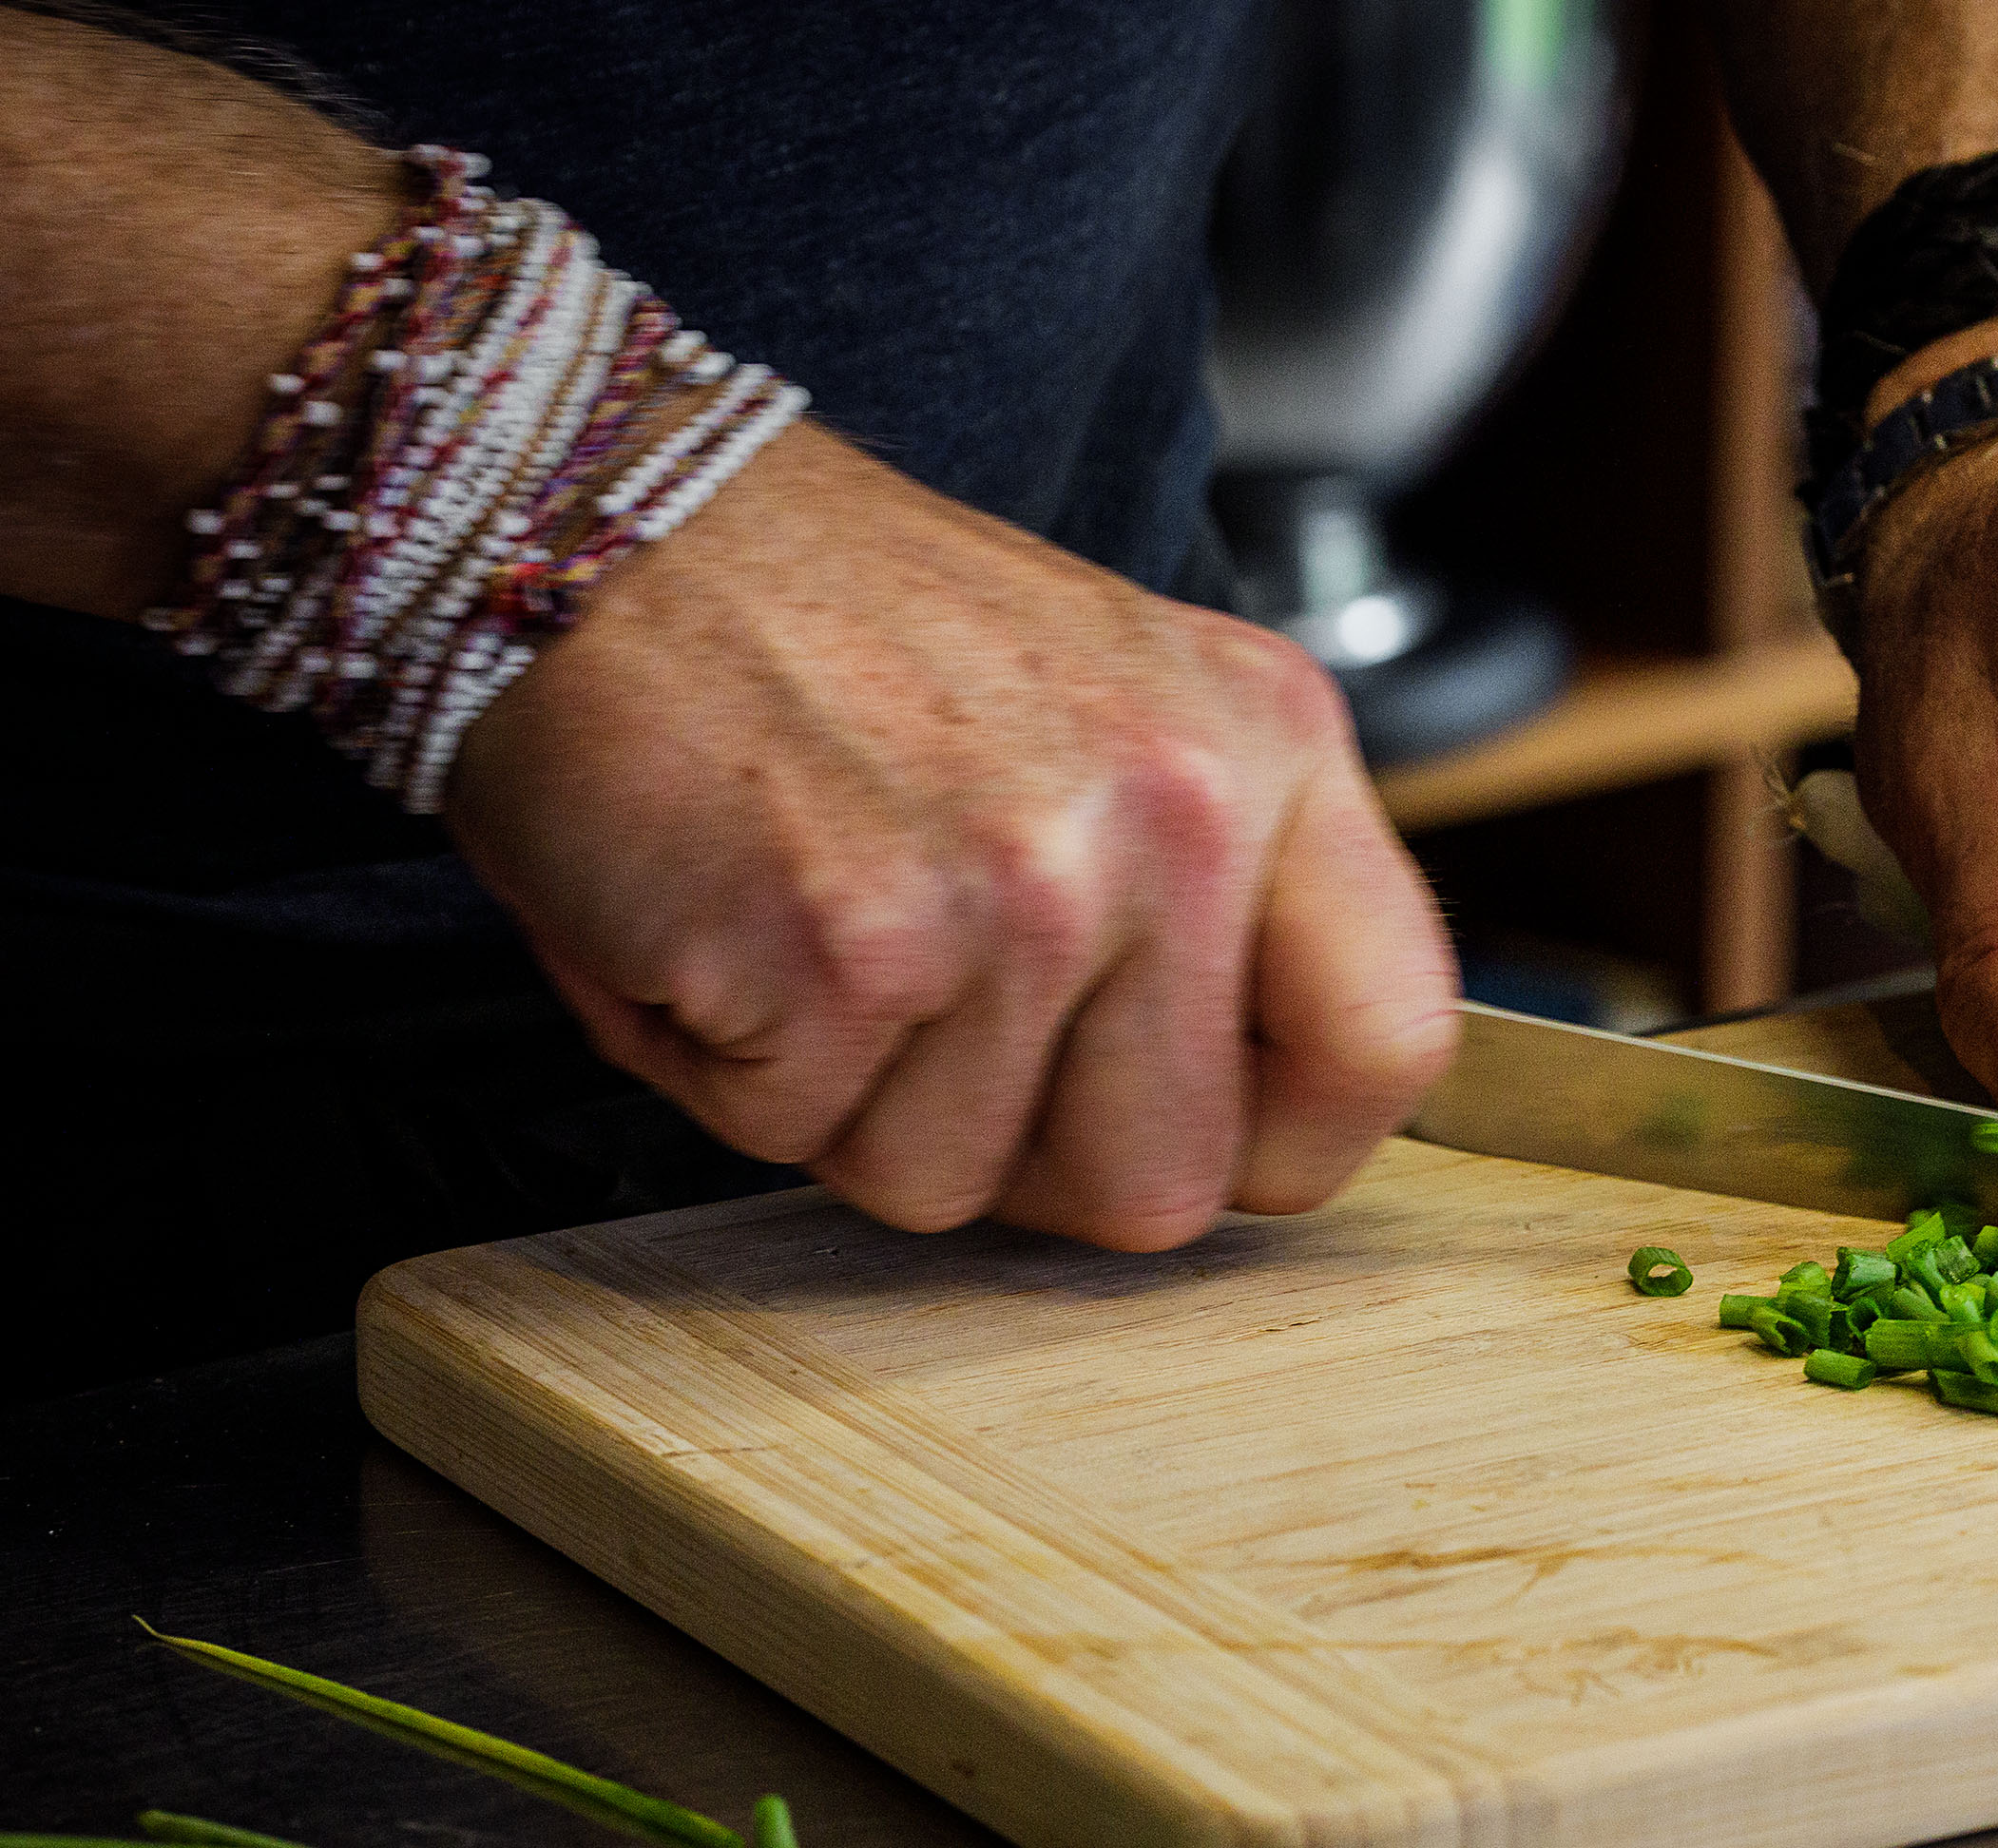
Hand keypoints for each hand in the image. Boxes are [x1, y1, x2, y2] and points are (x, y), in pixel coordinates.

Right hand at [445, 426, 1458, 1246]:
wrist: (607, 512)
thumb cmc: (842, 632)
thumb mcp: (1116, 703)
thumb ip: (1220, 890)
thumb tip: (1257, 1111)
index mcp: (1268, 745)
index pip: (1390, 1041)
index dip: (1282, 1143)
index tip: (1199, 1127)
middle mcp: (1173, 813)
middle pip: (1162, 1184)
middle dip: (1023, 1156)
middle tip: (929, 1023)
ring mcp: (1020, 888)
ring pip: (956, 1183)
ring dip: (850, 1101)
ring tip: (809, 927)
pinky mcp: (852, 948)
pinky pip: (804, 1140)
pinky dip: (729, 1068)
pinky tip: (721, 923)